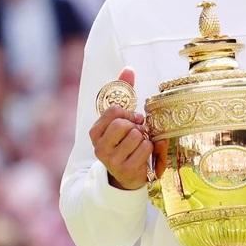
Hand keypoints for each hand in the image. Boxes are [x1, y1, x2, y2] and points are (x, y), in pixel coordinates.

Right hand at [89, 68, 150, 189]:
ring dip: (144, 137)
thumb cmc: (125, 141)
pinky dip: (150, 148)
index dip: (128, 112)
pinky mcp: (126, 169)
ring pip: (136, 135)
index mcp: (95, 132)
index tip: (132, 118)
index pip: (113, 111)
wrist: (126, 176)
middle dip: (136, 126)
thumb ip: (123, 93)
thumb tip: (128, 69)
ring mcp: (111, 160)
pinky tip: (144, 154)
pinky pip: (145, 148)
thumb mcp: (121, 118)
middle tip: (138, 131)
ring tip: (141, 143)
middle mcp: (99, 147)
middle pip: (123, 124)